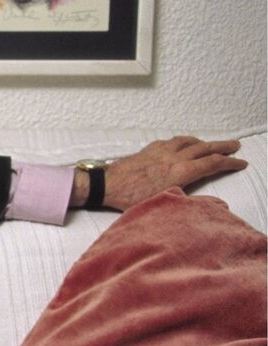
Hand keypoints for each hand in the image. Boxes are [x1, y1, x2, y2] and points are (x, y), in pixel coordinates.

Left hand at [76, 137, 249, 210]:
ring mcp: (160, 151)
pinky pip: (172, 140)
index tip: (241, 162)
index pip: (213, 164)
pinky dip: (184, 140)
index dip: (230, 163)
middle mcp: (174, 157)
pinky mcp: (148, 149)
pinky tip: (183, 143)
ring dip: (203, 141)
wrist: (106, 185)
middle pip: (205, 148)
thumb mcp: (165, 203)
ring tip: (211, 143)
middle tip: (236, 145)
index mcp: (181, 171)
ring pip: (188, 141)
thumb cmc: (131, 198)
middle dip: (223, 147)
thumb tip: (216, 204)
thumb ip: (192, 202)